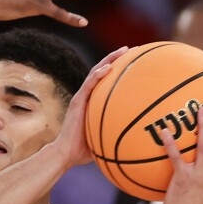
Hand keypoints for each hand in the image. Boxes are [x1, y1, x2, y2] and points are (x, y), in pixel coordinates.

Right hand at [52, 47, 126, 166]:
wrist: (66, 153)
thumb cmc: (84, 150)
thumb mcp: (105, 138)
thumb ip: (117, 133)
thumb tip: (136, 139)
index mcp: (93, 102)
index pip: (106, 81)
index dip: (118, 69)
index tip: (132, 62)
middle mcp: (87, 96)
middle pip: (102, 71)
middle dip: (116, 58)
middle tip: (131, 50)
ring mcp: (81, 97)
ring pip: (96, 72)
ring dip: (110, 59)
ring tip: (124, 50)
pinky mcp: (77, 101)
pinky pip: (89, 84)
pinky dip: (98, 74)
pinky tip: (109, 67)